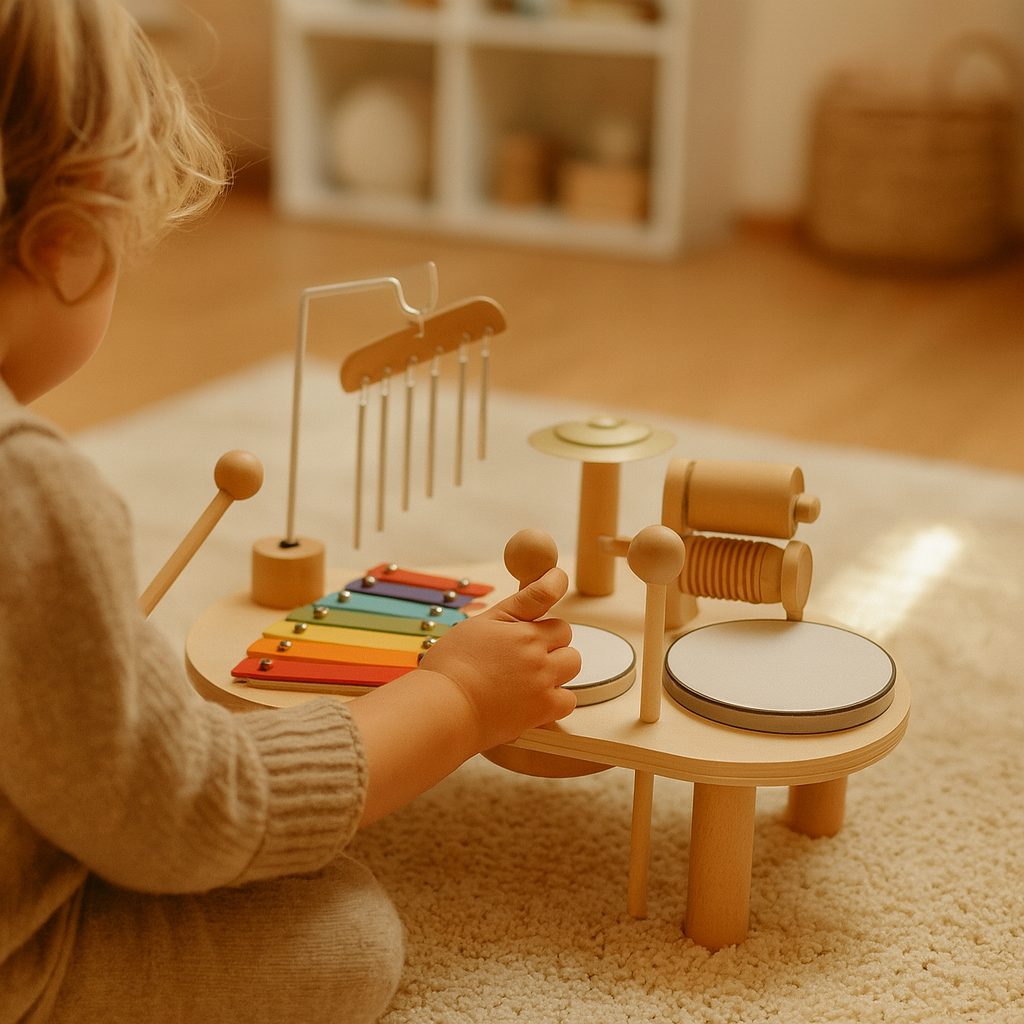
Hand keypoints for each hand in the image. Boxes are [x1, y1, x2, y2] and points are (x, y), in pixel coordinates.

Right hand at [419, 567, 580, 749]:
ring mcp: (542, 683)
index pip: (546, 594)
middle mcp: (537, 654)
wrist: (443, 710)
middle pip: (564, 634)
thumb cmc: (451, 667)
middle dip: (549, 638)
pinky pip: (568, 699)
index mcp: (521, 629)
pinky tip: (534, 697)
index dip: (554, 582)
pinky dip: (556, 698)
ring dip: (557, 666)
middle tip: (524, 650)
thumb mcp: (479, 624)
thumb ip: (515, 607)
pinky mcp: (543, 710)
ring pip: (571, 664)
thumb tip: (540, 586)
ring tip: (528, 675)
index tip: (556, 578)